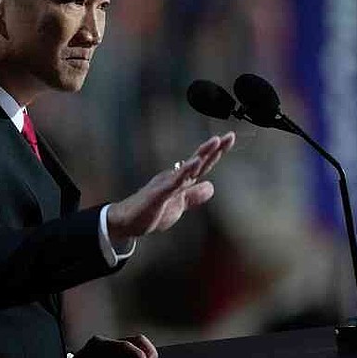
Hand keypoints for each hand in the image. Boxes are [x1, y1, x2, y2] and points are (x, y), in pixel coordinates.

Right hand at [107, 132, 234, 242]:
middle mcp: (174, 177)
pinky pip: (174, 181)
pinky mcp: (159, 193)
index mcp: (180, 180)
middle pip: (197, 160)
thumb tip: (211, 186)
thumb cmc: (151, 212)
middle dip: (213, 148)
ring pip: (187, 167)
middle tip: (229, 135)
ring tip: (215, 142)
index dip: (216, 153)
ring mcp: (166, 184)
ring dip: (202, 154)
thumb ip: (194, 195)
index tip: (229, 139)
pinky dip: (185, 172)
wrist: (127, 221)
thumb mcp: (179, 205)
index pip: (202, 165)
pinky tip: (195, 164)